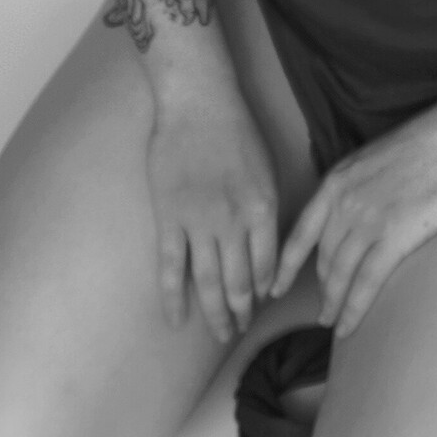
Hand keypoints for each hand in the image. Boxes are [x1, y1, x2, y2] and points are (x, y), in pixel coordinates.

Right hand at [145, 80, 280, 345]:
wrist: (198, 104)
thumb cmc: (236, 130)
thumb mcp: (265, 169)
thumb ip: (264, 208)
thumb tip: (262, 243)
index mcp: (263, 209)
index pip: (267, 265)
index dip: (264, 290)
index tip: (260, 303)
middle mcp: (234, 223)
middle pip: (240, 282)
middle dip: (242, 311)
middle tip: (240, 328)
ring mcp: (199, 224)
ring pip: (209, 282)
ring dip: (216, 313)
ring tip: (220, 332)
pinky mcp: (169, 220)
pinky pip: (172, 268)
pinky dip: (173, 298)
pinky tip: (176, 320)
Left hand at [267, 104, 436, 338]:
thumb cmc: (424, 144)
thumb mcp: (372, 159)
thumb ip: (355, 186)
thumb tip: (351, 209)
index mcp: (336, 182)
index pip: (300, 233)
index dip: (284, 265)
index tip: (273, 287)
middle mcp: (343, 204)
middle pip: (322, 257)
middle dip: (320, 286)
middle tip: (322, 306)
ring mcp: (367, 222)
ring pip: (339, 275)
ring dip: (332, 304)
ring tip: (330, 324)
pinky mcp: (393, 238)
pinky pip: (366, 283)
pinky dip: (353, 310)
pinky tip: (347, 327)